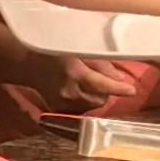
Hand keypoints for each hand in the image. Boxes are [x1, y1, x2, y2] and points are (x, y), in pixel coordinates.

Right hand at [24, 49, 153, 112]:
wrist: (27, 62)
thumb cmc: (54, 50)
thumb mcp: (79, 49)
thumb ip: (101, 64)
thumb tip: (121, 78)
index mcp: (75, 72)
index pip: (103, 84)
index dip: (119, 88)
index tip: (132, 90)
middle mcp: (69, 91)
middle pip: (101, 98)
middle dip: (106, 91)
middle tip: (102, 79)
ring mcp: (62, 103)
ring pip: (92, 106)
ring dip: (96, 96)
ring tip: (88, 82)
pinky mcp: (58, 110)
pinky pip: (81, 109)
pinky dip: (85, 101)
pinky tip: (79, 90)